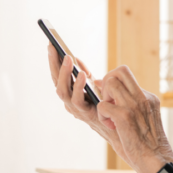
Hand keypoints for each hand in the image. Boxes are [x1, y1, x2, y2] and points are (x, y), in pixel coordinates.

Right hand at [47, 44, 130, 164]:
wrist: (121, 130)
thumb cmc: (108, 107)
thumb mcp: (94, 87)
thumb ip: (84, 75)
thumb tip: (75, 59)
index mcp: (70, 93)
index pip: (57, 75)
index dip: (52, 60)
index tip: (50, 42)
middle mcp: (69, 102)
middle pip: (55, 81)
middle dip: (53, 64)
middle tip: (53, 47)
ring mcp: (75, 110)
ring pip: (62, 91)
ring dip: (64, 74)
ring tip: (67, 58)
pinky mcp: (86, 115)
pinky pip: (77, 101)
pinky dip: (78, 87)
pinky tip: (83, 74)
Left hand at [97, 66, 172, 172]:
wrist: (158, 162)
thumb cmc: (147, 144)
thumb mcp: (143, 118)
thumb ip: (128, 103)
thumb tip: (104, 85)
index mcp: (148, 97)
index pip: (126, 74)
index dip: (113, 82)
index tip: (110, 97)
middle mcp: (143, 97)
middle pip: (120, 70)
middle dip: (107, 82)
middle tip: (108, 101)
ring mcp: (134, 105)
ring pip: (110, 83)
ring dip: (104, 99)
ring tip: (110, 116)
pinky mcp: (125, 116)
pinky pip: (103, 105)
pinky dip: (102, 116)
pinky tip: (112, 127)